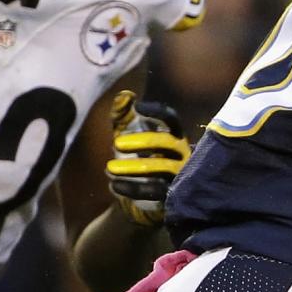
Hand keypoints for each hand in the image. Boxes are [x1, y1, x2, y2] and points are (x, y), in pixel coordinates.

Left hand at [103, 90, 190, 226]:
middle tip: (116, 143)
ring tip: (109, 168)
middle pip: (165, 142)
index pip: (171, 119)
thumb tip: (124, 95)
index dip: (156, 111)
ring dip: (131, 167)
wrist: (147, 196)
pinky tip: (114, 185)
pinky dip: (132, 188)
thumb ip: (124, 116)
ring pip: (158, 168)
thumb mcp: (131, 136)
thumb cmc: (141, 158)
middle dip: (141, 141)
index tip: (137, 108)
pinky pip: (153, 190)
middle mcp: (182, 153)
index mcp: (174, 135)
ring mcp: (179, 175)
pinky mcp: (172, 195)